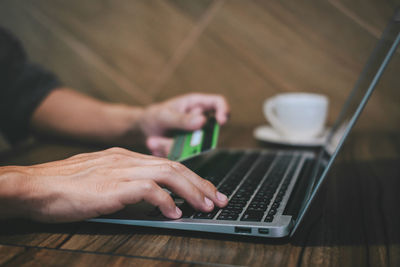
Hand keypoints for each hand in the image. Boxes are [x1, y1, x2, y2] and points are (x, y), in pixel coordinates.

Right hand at [0, 147, 227, 222]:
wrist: (35, 185)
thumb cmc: (64, 186)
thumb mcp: (101, 177)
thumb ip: (125, 182)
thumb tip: (148, 195)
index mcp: (126, 157)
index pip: (168, 163)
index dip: (192, 178)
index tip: (207, 190)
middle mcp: (128, 159)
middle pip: (175, 166)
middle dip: (201, 183)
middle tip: (219, 199)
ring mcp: (121, 170)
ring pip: (169, 174)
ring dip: (192, 191)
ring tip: (207, 206)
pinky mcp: (113, 186)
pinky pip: (148, 190)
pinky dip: (165, 201)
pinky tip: (174, 213)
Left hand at [139, 93, 229, 156]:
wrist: (144, 129)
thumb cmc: (156, 115)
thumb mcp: (164, 115)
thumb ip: (182, 119)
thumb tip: (203, 121)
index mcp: (196, 104)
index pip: (218, 103)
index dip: (224, 111)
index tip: (221, 122)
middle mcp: (200, 121)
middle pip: (209, 132)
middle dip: (192, 140)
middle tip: (173, 141)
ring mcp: (195, 137)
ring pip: (194, 147)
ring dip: (172, 147)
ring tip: (153, 141)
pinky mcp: (189, 149)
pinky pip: (184, 155)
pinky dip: (167, 152)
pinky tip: (155, 145)